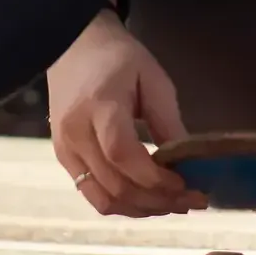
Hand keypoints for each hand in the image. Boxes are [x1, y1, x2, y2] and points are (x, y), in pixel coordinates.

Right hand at [46, 12, 201, 217]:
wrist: (73, 45)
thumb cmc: (118, 57)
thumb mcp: (152, 79)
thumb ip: (168, 122)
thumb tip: (189, 164)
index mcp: (99, 107)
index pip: (123, 155)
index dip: (156, 179)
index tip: (187, 184)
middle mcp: (76, 134)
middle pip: (116, 186)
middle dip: (158, 201)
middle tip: (192, 200)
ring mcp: (65, 150)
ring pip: (103, 200)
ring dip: (141, 209)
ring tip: (172, 204)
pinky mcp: (63, 158)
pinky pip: (92, 194)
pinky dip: (122, 204)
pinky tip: (146, 198)